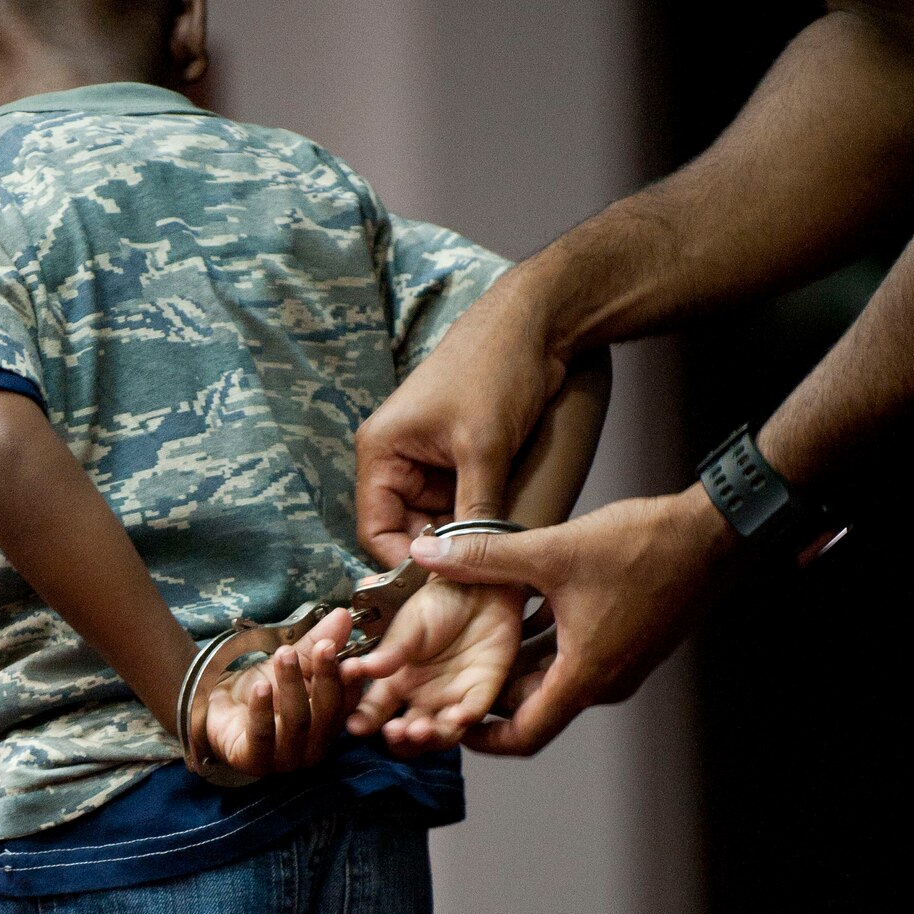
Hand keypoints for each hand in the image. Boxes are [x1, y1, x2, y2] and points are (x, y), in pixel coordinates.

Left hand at [202, 608, 358, 775]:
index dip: (351, 680)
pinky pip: (262, 736)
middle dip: (326, 678)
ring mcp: (286, 759)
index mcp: (328, 724)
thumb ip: (316, 643)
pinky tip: (260, 686)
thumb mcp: (292, 663)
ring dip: (292, 686)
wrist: (214, 712)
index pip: (347, 702)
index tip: (351, 654)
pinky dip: (262, 710)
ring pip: (297, 722)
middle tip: (322, 647)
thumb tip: (343, 615)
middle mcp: (314, 746)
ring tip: (285, 655)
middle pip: (327, 714)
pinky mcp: (255, 762)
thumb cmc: (260, 693)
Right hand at [342, 580, 525, 751]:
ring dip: (428, 739)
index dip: (364, 721)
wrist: (479, 588)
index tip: (355, 726)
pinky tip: (456, 717)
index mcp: (396, 682)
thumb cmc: (439, 604)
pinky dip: (463, 721)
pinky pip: (473, 714)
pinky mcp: (482, 693)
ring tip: (419, 730)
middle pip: (406, 735)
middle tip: (393, 732)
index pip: (374, 711)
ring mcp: (451, 699)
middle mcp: (421, 698)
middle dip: (398, 740)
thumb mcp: (410, 624)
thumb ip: (391, 651)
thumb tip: (360, 669)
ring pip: (438, 735)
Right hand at [354, 257, 567, 564]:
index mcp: (382, 451)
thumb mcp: (483, 449)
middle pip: (407, 532)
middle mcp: (398, 461)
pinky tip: (502, 540)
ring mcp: (431, 463)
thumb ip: (472, 512)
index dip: (404, 564)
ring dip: (463, 543)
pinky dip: (479, 524)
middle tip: (473, 586)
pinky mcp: (461, 463)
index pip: (376, 531)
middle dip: (438, 558)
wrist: (537, 325)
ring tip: (492, 566)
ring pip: (438, 525)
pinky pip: (462, 508)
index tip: (440, 588)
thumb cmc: (495, 369)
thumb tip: (467, 567)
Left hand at [406, 486, 740, 753]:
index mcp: (585, 676)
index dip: (480, 737)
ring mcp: (620, 663)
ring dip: (516, 660)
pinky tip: (520, 608)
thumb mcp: (553, 550)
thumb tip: (427, 552)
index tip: (445, 724)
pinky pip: (574, 654)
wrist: (716, 533)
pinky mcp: (629, 641)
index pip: (524, 736)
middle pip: (534, 704)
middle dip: (489, 690)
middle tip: (445, 676)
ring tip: (474, 638)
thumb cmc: (646, 547)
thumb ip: (485, 556)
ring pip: (553, 675)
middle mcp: (604, 681)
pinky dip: (544, 641)